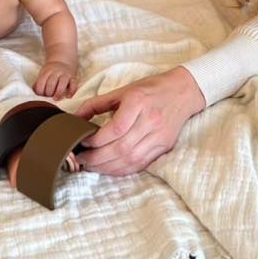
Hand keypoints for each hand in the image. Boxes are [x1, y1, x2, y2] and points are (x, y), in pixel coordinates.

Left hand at [34, 61, 77, 99]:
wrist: (62, 61)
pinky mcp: (73, 77)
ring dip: (58, 92)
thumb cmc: (50, 73)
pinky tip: (68, 97)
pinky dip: (72, 91)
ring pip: (62, 82)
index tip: (41, 96)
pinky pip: (74, 84)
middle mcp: (56, 72)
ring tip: (56, 99)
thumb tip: (34, 93)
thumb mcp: (42, 75)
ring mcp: (65, 74)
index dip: (40, 91)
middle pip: (51, 82)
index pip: (41, 82)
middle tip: (48, 97)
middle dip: (49, 92)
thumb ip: (38, 84)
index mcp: (47, 72)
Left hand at [74, 67, 205, 175]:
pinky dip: (123, 169)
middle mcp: (150, 120)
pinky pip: (141, 163)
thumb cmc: (149, 89)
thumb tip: (74, 118)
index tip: (82, 142)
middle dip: (97, 158)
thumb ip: (96, 104)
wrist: (183, 91)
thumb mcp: (122, 90)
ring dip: (108, 168)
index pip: (115, 129)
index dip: (96, 140)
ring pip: (131, 159)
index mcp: (138, 102)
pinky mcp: (164, 146)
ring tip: (91, 166)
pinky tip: (110, 169)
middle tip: (81, 160)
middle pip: (121, 148)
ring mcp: (159, 136)